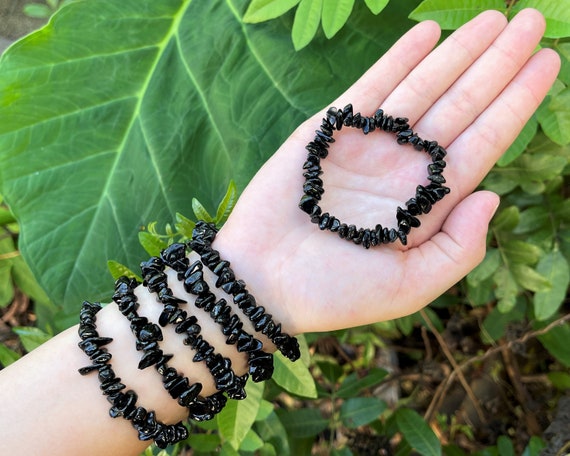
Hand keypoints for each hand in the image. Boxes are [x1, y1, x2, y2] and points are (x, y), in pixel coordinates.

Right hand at [215, 9, 559, 333]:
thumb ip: (458, 248)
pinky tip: (428, 33)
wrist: (263, 281)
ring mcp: (368, 145)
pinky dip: (398, 58)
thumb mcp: (408, 287)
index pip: (482, 144)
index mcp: (427, 203)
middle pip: (461, 106)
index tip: (547, 63)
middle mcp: (403, 168)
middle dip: (496, 65)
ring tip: (494, 20)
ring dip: (457, 53)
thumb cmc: (332, 292)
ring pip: (422, 88)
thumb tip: (493, 195)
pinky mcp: (329, 131)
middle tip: (531, 22)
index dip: (516, 104)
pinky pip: (371, 87)